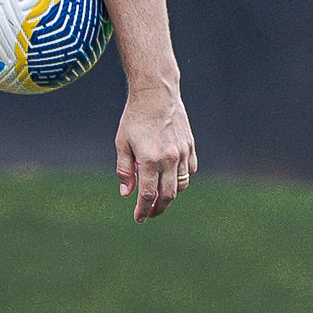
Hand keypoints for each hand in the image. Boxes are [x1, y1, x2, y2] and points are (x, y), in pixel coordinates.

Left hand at [115, 86, 195, 220]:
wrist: (157, 93)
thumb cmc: (135, 117)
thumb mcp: (122, 143)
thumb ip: (125, 170)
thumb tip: (127, 193)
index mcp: (150, 159)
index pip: (148, 195)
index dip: (143, 210)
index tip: (138, 218)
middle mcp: (170, 159)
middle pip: (167, 195)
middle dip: (158, 208)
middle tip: (149, 214)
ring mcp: (183, 153)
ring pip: (181, 185)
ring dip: (170, 196)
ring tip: (159, 199)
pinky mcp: (190, 146)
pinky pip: (190, 171)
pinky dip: (182, 180)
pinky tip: (172, 180)